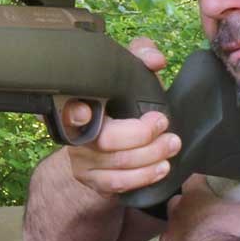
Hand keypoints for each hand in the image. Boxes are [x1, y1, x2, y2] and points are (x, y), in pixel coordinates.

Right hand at [60, 38, 177, 198]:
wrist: (107, 135)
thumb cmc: (118, 100)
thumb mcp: (127, 72)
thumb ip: (141, 56)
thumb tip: (155, 60)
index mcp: (77, 103)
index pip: (68, 107)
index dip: (74, 113)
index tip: (86, 112)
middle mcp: (75, 133)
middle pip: (103, 140)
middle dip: (139, 136)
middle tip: (164, 125)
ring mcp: (82, 160)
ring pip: (115, 165)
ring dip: (149, 157)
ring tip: (171, 146)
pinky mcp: (93, 180)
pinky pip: (118, 184)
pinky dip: (143, 177)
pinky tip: (161, 168)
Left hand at [162, 175, 239, 240]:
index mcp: (195, 198)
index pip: (193, 180)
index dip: (200, 181)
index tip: (207, 182)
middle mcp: (178, 219)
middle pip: (176, 205)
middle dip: (187, 207)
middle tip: (205, 213)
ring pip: (171, 233)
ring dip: (183, 234)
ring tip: (200, 239)